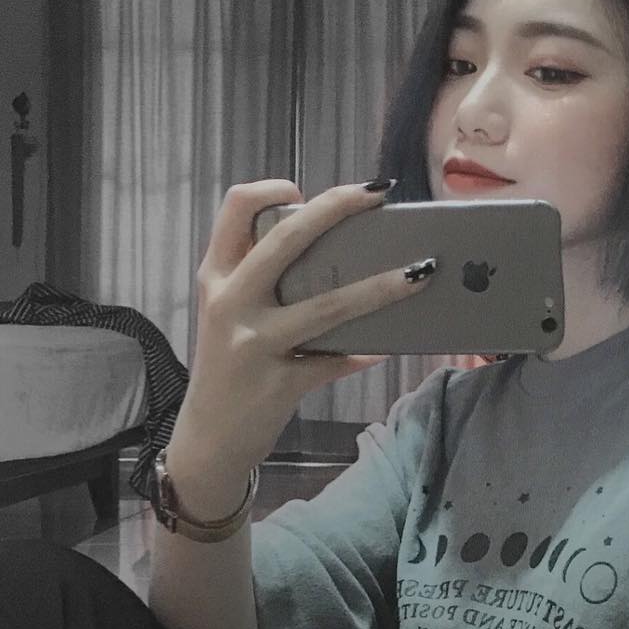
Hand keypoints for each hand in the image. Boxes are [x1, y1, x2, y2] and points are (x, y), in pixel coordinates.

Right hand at [165, 178, 431, 504]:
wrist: (208, 440)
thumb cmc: (228, 369)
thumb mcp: (227, 316)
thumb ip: (260, 281)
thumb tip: (335, 253)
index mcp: (216, 277)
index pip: (235, 207)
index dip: (273, 188)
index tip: (306, 192)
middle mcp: (231, 302)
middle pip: (287, 238)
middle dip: (338, 207)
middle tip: (380, 193)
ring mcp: (255, 344)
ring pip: (329, 304)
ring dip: (381, 286)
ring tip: (420, 272)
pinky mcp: (281, 383)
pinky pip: (337, 361)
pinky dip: (366, 352)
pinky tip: (388, 346)